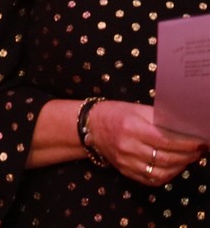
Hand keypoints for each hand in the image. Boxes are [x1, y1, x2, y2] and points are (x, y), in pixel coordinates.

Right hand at [88, 101, 208, 185]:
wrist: (90, 126)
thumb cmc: (116, 113)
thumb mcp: (137, 109)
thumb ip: (159, 119)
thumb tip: (185, 127)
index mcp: (131, 127)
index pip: (165, 140)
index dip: (186, 144)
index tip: (200, 142)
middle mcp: (128, 147)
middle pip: (165, 158)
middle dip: (187, 156)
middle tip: (199, 151)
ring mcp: (126, 162)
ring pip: (161, 172)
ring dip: (180, 167)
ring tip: (188, 159)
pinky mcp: (125, 171)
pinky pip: (151, 179)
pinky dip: (167, 175)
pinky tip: (174, 167)